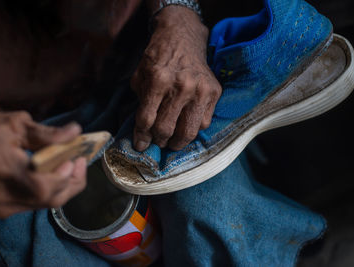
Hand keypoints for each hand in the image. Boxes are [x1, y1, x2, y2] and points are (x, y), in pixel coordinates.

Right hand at [0, 111, 85, 217]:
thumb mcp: (17, 124)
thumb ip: (48, 133)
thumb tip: (76, 132)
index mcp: (3, 168)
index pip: (42, 186)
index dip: (64, 177)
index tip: (76, 159)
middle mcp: (1, 194)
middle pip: (49, 199)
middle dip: (72, 182)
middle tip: (79, 162)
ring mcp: (1, 205)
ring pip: (45, 204)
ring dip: (64, 187)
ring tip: (70, 166)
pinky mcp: (1, 209)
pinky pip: (36, 204)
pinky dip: (50, 191)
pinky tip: (54, 175)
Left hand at [131, 6, 221, 151]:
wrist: (182, 37)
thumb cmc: (157, 58)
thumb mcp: (140, 76)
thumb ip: (140, 103)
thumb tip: (141, 133)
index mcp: (158, 80)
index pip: (146, 120)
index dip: (141, 137)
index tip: (140, 145)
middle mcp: (181, 86)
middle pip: (166, 129)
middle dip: (158, 141)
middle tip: (156, 142)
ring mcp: (200, 90)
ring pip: (188, 132)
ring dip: (176, 142)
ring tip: (170, 141)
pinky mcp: (214, 92)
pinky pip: (204, 123)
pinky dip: (192, 129)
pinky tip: (184, 125)